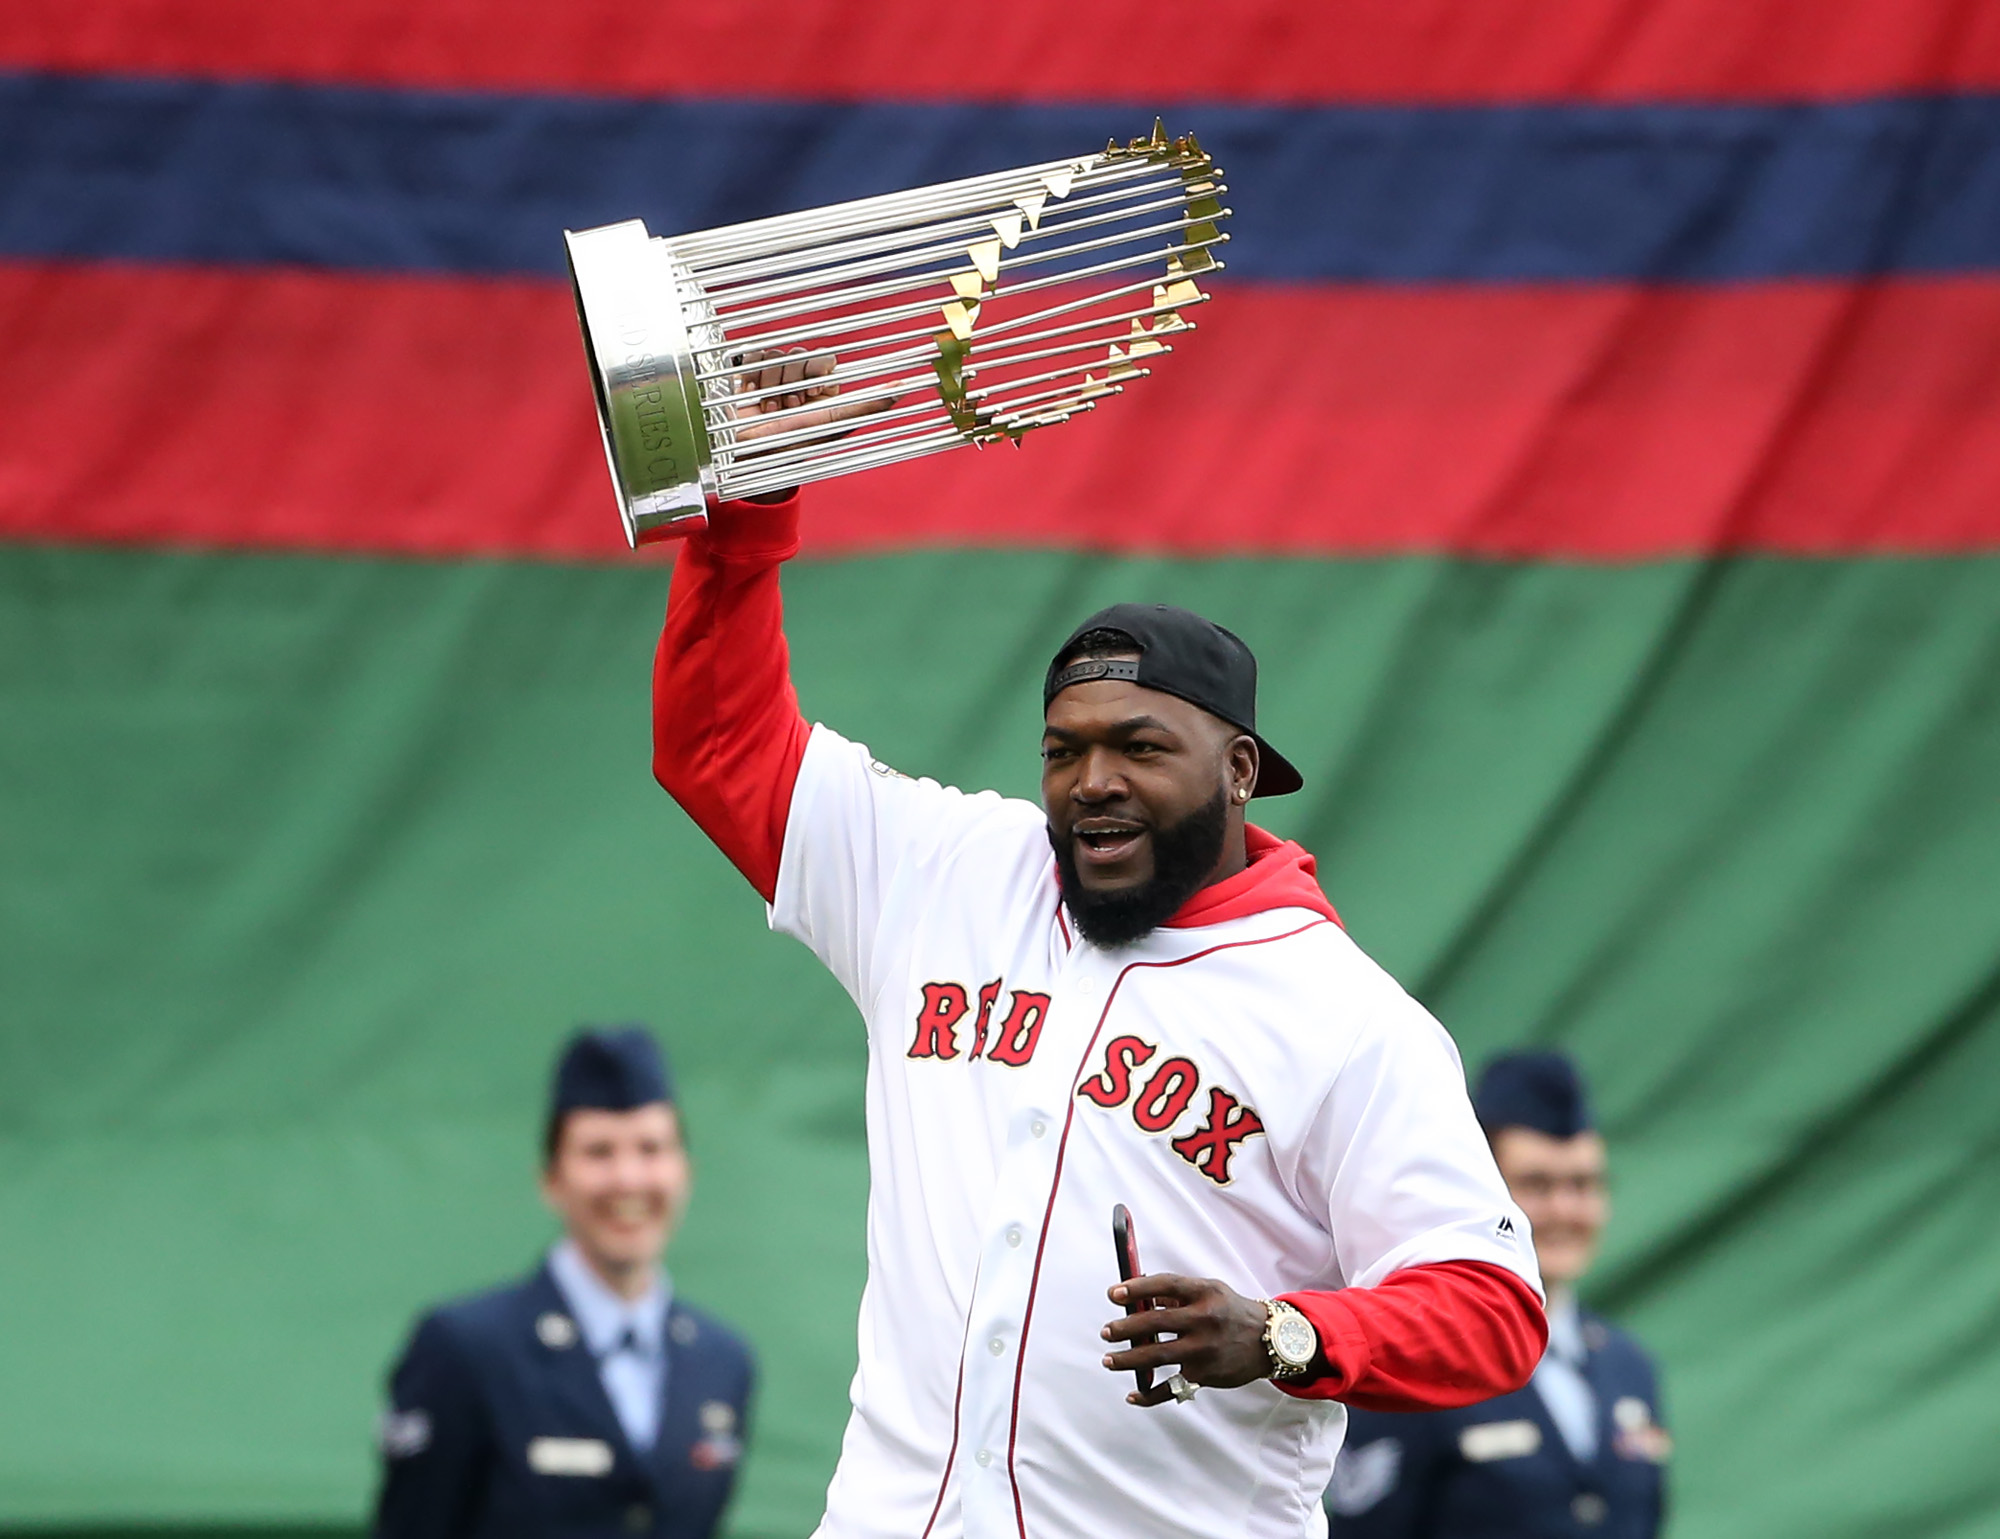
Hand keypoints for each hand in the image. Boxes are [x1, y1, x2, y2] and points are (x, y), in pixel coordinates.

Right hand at [729, 348, 895, 446]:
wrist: (750, 452)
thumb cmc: (794, 442)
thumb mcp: (832, 425)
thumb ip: (865, 408)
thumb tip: (900, 390)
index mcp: (822, 387)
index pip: (825, 359)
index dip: (817, 371)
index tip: (812, 392)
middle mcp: (799, 378)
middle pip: (799, 354)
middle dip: (792, 381)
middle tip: (789, 406)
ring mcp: (774, 374)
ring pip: (776, 355)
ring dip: (771, 384)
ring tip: (769, 408)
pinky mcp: (750, 371)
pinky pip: (754, 354)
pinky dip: (751, 376)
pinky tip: (752, 395)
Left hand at [1100, 1273, 1272, 1406]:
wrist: (1269, 1341)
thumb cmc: (1232, 1312)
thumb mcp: (1210, 1291)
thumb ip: (1177, 1294)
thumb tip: (1139, 1298)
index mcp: (1204, 1293)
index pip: (1164, 1285)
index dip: (1136, 1288)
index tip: (1113, 1294)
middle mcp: (1204, 1320)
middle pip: (1155, 1321)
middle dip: (1125, 1327)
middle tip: (1106, 1331)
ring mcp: (1204, 1349)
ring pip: (1157, 1355)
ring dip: (1128, 1359)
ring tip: (1109, 1360)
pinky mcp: (1205, 1374)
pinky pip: (1172, 1387)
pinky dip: (1150, 1395)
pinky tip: (1133, 1394)